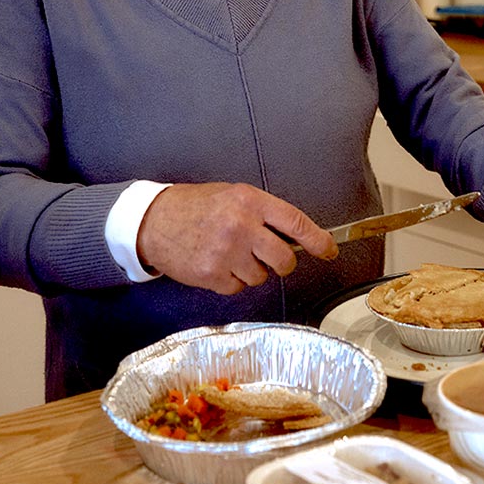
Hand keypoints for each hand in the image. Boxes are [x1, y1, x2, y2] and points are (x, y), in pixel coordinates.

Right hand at [135, 182, 337, 294]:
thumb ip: (263, 214)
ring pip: (261, 277)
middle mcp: (241, 226)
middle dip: (282, 264)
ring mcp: (226, 252)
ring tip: (230, 254)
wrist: (154, 221)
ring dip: (252, 271)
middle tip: (270, 258)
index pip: (295, 222)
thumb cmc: (196, 206)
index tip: (329, 250)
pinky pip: (238, 288)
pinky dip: (231, 281)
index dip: (317, 240)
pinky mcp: (212, 274)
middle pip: (284, 259)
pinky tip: (217, 264)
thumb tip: (296, 237)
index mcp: (250, 201)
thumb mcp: (233, 196)